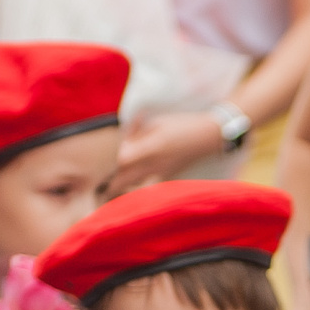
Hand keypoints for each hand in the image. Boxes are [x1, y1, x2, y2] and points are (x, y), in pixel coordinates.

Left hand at [115, 112, 229, 187]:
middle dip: (111, 182)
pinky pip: (148, 185)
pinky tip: (134, 183)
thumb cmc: (182, 125)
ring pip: (135, 185)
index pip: (122, 160)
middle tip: (102, 183)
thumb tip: (122, 140)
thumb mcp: (158, 122)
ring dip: (123, 186)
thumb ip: (138, 131)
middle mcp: (154, 164)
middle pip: (125, 179)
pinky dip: (138, 186)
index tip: (110, 155)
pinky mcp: (168, 176)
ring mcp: (161, 173)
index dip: (113, 158)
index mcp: (151, 148)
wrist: (208, 137)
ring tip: (113, 186)